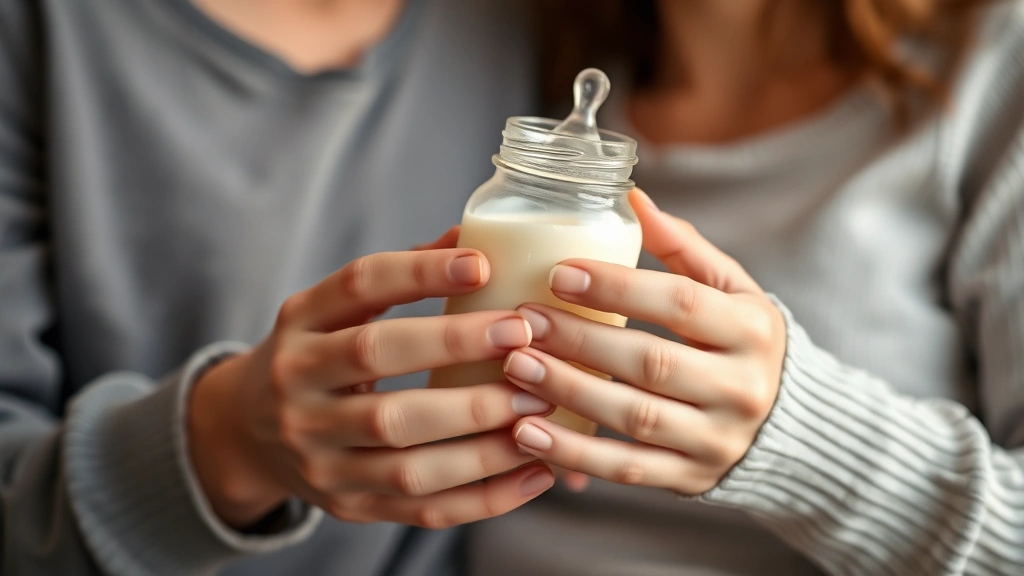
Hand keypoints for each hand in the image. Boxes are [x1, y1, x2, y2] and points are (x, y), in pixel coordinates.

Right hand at [188, 227, 555, 529]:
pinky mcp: (348, 506)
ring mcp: (319, 455)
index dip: (418, 272)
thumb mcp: (336, 309)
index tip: (482, 264)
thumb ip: (400, 277)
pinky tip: (535, 471)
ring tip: (540, 406)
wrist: (248, 435)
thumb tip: (473, 239)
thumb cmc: (318, 356)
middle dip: (456, 349)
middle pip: (375, 363)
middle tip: (525, 338)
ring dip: (483, 435)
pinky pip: (423, 509)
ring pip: (404, 452)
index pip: (357, 286)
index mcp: (299, 324)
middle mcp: (298, 387)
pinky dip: (486, 496)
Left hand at [503, 191, 785, 494]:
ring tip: (516, 367)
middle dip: (582, 341)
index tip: (559, 273)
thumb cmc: (742, 343)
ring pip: (635, 418)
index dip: (617, 288)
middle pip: (652, 362)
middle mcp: (741, 388)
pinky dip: (574, 453)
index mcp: (752, 329)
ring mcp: (716, 440)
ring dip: (569, 393)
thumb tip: (632, 197)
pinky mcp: (691, 479)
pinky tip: (527, 432)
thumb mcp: (732, 291)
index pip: (679, 303)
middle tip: (525, 321)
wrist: (789, 426)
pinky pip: (627, 470)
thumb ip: (684, 248)